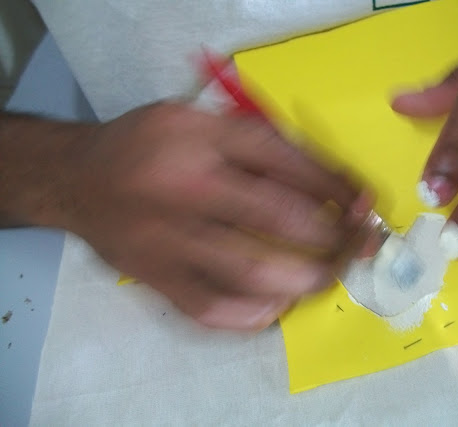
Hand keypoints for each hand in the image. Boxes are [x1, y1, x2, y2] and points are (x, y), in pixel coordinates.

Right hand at [57, 102, 361, 328]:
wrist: (77, 180)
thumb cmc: (148, 145)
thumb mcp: (202, 122)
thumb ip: (259, 143)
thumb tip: (329, 181)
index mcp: (200, 140)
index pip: (285, 162)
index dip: (336, 186)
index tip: (365, 203)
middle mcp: (185, 189)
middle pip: (277, 216)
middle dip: (333, 235)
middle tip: (361, 244)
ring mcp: (170, 241)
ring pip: (250, 268)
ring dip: (305, 277)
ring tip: (332, 275)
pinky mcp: (157, 279)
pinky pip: (213, 308)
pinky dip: (256, 312)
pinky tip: (281, 304)